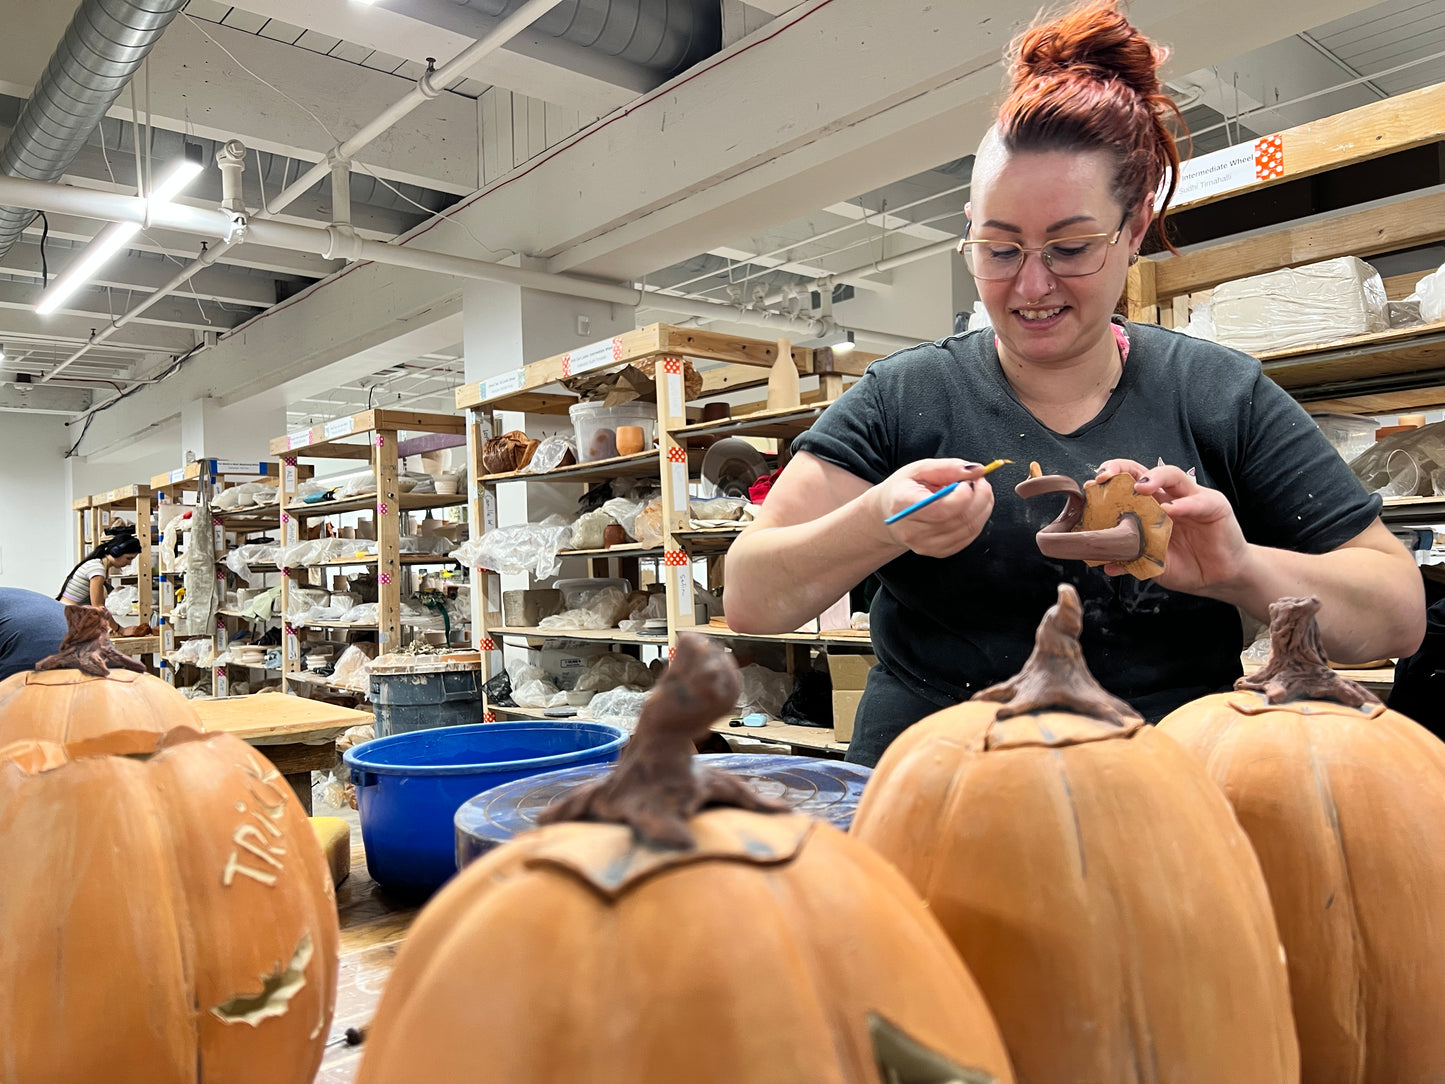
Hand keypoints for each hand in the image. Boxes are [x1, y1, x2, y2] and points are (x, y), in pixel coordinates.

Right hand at [875, 459, 995, 558]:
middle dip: (980, 496)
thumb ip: (948, 467)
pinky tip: (971, 507)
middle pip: (960, 519)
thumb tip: (977, 470)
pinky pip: (969, 537)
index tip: (968, 481)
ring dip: (983, 507)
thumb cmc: (904, 489)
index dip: (963, 494)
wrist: (891, 514)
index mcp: (904, 505)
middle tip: (978, 481)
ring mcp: (926, 545)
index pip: (941, 508)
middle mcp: (913, 531)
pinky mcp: (939, 552)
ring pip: (970, 528)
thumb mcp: (919, 469)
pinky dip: (978, 519)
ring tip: (976, 492)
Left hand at [1095, 459, 1249, 594]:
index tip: (1092, 485)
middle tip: (1107, 476)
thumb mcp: (1153, 564)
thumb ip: (1132, 559)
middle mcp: (1169, 497)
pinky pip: (1197, 501)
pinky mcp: (1214, 506)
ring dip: (1153, 478)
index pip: (1127, 483)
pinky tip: (1170, 511)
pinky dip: (1183, 505)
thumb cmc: (1185, 565)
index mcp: (1150, 507)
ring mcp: (1192, 498)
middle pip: (1144, 471)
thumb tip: (1106, 563)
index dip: (1110, 480)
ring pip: (1172, 475)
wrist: (1217, 579)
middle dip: (1123, 468)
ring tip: (1139, 487)